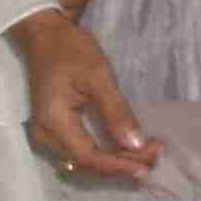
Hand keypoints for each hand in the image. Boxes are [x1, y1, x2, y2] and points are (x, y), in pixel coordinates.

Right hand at [10, 9, 162, 180]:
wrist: (45, 36)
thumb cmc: (71, 50)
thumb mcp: (98, 76)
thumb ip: (116, 111)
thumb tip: (135, 144)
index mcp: (53, 122)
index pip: (88, 157)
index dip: (119, 165)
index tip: (148, 164)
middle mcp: (45, 136)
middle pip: (87, 164)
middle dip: (122, 164)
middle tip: (155, 156)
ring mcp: (47, 135)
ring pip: (84, 161)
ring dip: (115, 161)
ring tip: (147, 154)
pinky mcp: (54, 131)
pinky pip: (81, 150)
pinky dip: (105, 153)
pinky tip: (127, 148)